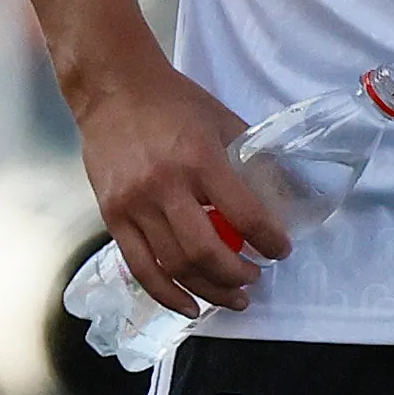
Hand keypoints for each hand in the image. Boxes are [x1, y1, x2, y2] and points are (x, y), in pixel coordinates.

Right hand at [66, 50, 277, 316]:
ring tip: (233, 297)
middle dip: (238, 275)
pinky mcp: (113, 216)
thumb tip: (279, 191)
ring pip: (175, 266)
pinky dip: (168, 294)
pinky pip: (142, 267)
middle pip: (205, 252)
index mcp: (199, 159)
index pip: (243, 215)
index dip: (269, 241)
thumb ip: (246, 158)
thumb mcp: (220, 119)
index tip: (281, 249)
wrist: (112, 88)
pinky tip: (190, 306)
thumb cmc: (172, 101)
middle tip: (255, 278)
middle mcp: (165, 186)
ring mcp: (134, 205)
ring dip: (209, 290)